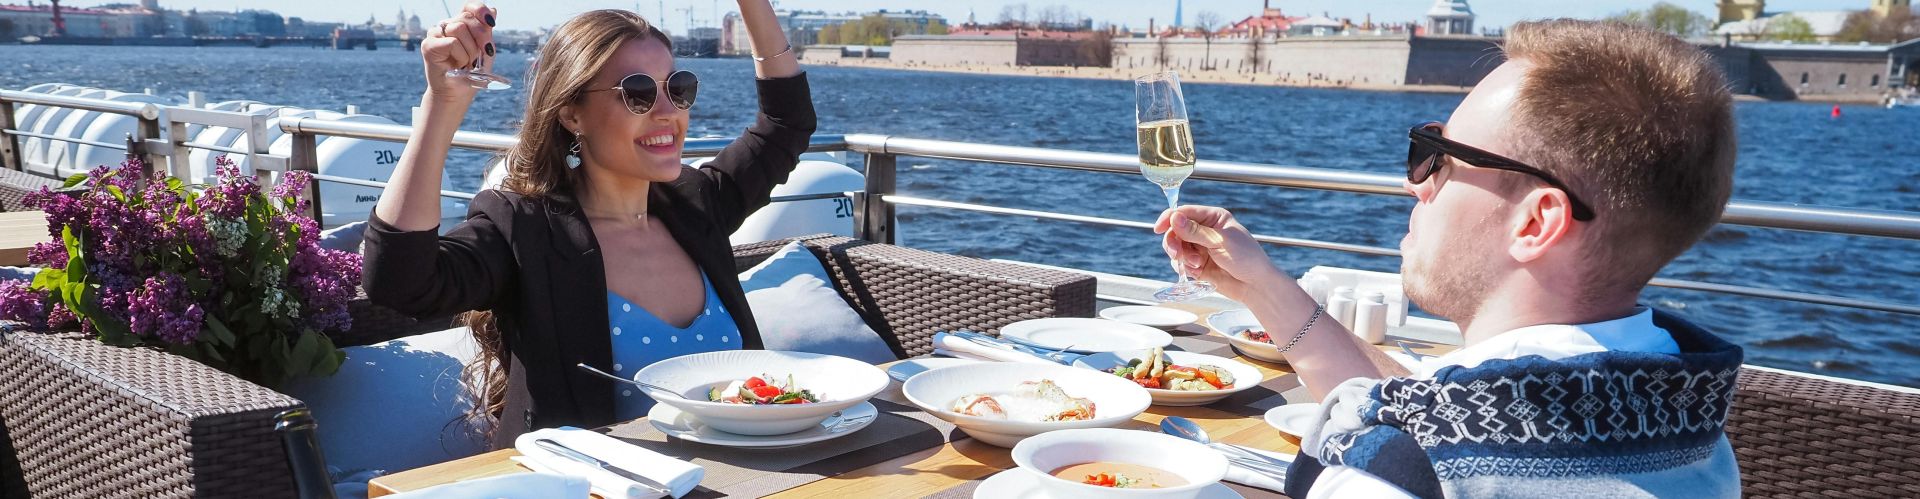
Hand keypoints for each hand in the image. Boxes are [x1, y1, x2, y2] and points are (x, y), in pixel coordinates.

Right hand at [421, 2, 497, 102]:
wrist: (458, 94)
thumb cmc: (471, 73)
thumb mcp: (484, 50)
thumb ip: (486, 31)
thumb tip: (493, 9)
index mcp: (460, 24)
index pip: (469, 6)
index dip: (480, 10)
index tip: (491, 23)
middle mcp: (446, 25)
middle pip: (467, 17)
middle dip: (481, 37)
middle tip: (482, 55)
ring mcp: (435, 34)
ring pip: (458, 28)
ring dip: (470, 50)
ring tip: (466, 63)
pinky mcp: (428, 45)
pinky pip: (451, 42)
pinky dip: (460, 55)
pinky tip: (457, 65)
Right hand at [1154, 205, 1284, 300]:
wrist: (1255, 286)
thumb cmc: (1246, 258)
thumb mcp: (1220, 242)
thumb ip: (1195, 231)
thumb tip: (1174, 217)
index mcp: (1213, 218)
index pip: (1184, 212)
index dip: (1169, 219)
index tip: (1158, 228)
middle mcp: (1204, 230)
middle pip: (1175, 231)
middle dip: (1174, 242)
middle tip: (1177, 254)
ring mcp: (1200, 248)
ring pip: (1176, 247)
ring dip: (1182, 257)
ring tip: (1197, 265)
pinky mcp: (1197, 264)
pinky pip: (1180, 263)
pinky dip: (1185, 268)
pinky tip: (1198, 272)